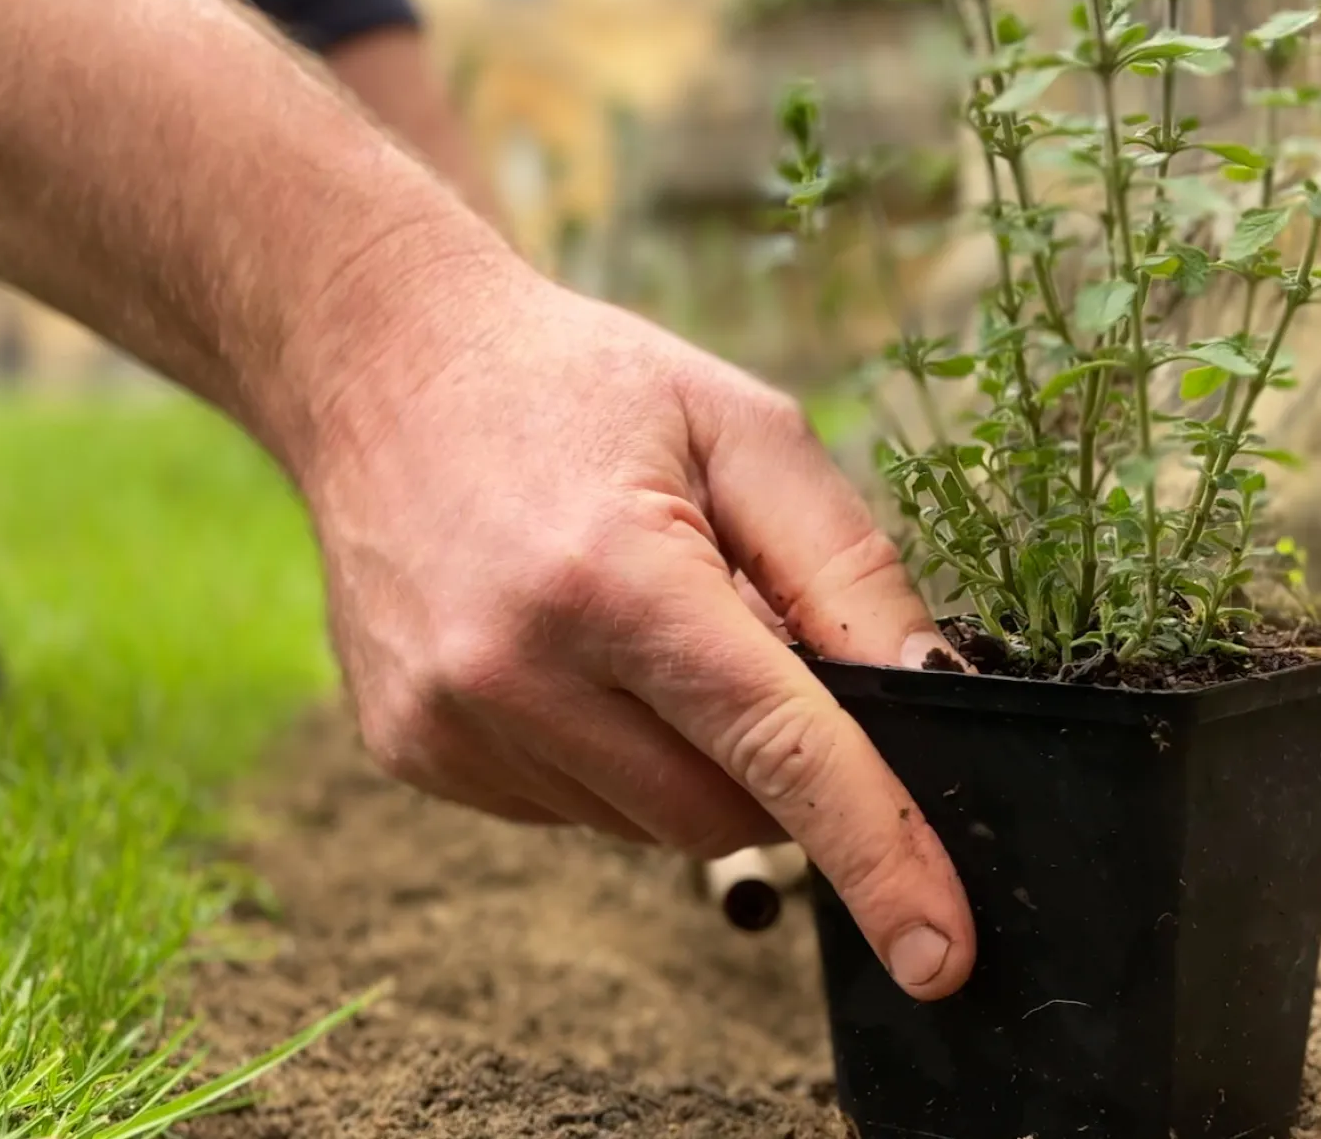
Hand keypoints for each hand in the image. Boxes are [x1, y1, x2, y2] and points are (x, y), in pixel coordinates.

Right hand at [293, 260, 976, 1000]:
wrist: (381, 365)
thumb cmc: (577, 383)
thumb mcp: (742, 430)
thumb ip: (848, 569)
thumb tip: (932, 697)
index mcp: (613, 578)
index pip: (777, 751)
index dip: (877, 857)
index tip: (940, 954)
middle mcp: (513, 670)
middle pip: (719, 814)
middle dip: (774, 767)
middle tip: (747, 643)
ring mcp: (449, 724)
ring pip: (643, 823)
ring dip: (681, 756)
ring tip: (632, 619)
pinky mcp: (412, 752)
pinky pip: (565, 808)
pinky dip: (602, 755)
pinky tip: (564, 649)